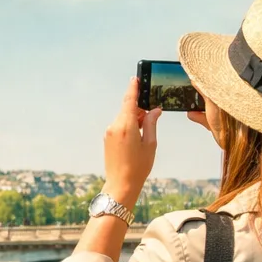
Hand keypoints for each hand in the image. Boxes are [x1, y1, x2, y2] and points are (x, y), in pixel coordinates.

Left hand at [104, 76, 158, 204]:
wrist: (120, 184)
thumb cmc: (138, 166)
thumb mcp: (150, 143)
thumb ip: (151, 123)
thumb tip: (154, 110)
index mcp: (126, 126)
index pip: (130, 100)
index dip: (134, 88)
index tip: (136, 78)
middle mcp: (115, 126)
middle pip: (127, 109)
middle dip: (139, 108)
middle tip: (152, 112)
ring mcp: (109, 132)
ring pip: (123, 117)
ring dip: (134, 118)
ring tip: (145, 132)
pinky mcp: (107, 138)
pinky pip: (119, 125)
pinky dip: (128, 125)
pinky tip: (136, 137)